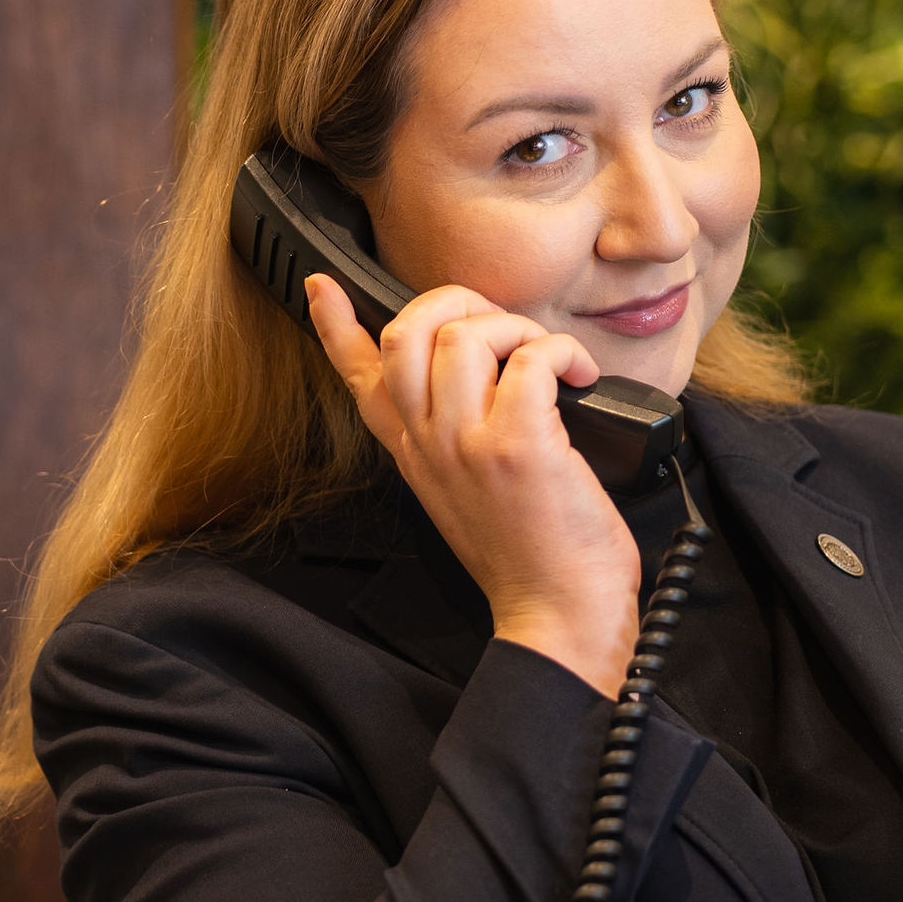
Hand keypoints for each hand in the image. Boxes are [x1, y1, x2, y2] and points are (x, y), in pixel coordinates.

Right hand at [306, 274, 643, 697]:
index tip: (321, 286)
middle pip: (406, 333)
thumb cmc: (530, 557)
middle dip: (456, 303)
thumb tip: (488, 376)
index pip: (359, 377)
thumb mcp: (465, 495)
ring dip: (519, 328)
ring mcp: (467, 444)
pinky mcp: (516, 447)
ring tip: (552, 359)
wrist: (557, 615)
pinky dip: (563, 352)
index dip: (336, 324)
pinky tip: (580, 375)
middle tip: (502, 325)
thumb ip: (454, 440)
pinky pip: (532, 358)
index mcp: (414, 453)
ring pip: (466, 335)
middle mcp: (430, 444)